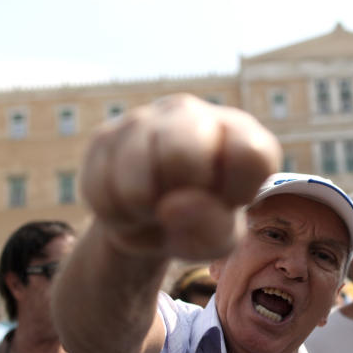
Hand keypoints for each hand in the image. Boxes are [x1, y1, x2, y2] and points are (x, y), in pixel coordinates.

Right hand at [81, 94, 281, 260]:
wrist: (149, 221)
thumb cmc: (200, 223)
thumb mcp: (219, 239)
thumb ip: (213, 228)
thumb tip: (174, 205)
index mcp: (238, 132)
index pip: (250, 153)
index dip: (235, 190)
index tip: (229, 201)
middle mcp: (192, 113)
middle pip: (183, 153)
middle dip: (181, 196)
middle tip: (183, 206)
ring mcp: (145, 119)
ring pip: (136, 167)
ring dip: (144, 208)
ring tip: (155, 209)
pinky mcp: (105, 136)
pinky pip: (102, 183)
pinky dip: (117, 212)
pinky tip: (131, 205)